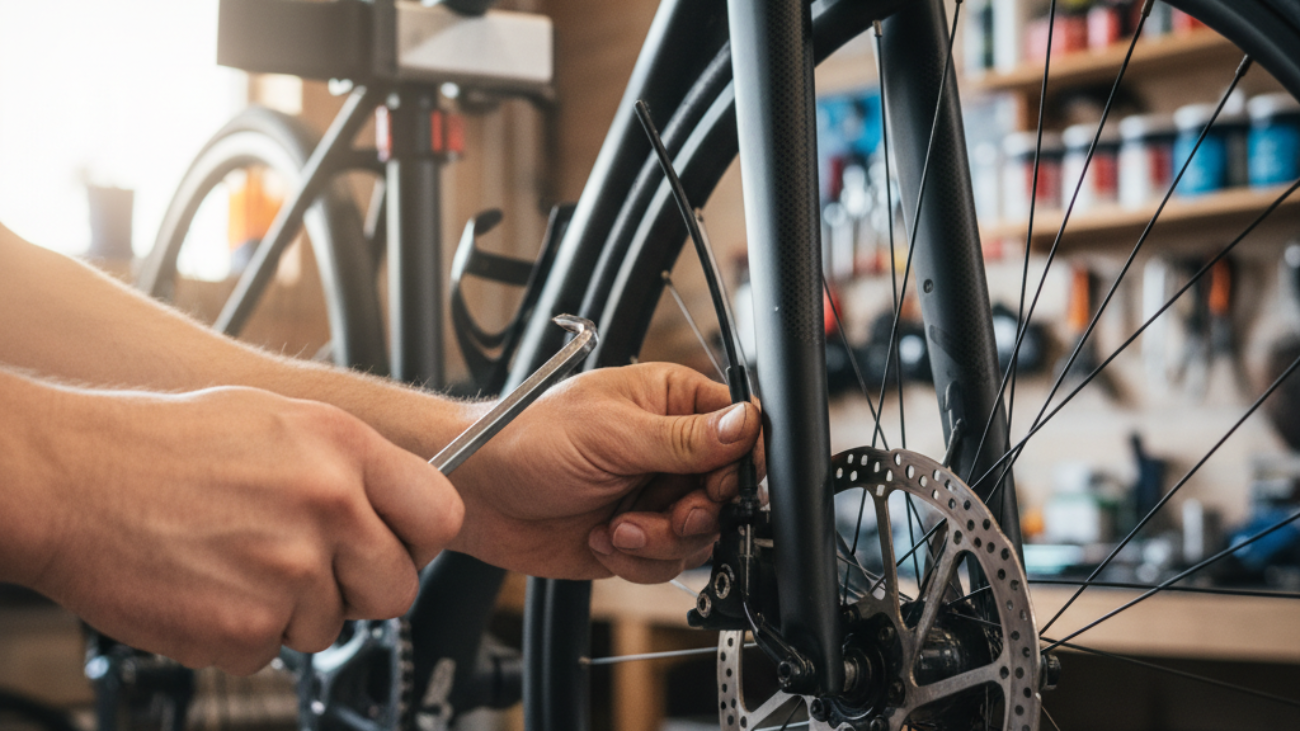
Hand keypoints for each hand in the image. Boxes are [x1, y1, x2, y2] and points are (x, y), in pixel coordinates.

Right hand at [24, 386, 461, 674]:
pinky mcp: (246, 628)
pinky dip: (243, 633)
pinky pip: (273, 650)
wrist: (71, 479)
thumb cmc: (164, 445)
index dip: (419, 539)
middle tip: (311, 567)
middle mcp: (328, 507)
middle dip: (360, 587)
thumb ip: (350, 464)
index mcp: (343, 449)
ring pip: (332, 624)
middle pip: (397, 588)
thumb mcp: (279, 419)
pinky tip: (210, 586)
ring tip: (239, 562)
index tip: (398, 544)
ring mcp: (289, 571)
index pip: (441, 515)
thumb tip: (399, 501)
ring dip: (294, 610)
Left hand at [448, 363, 761, 582]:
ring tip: (618, 527)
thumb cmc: (528, 439)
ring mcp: (655, 496)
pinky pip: (670, 563)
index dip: (741, 461)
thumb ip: (684, 437)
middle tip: (670, 512)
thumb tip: (745, 424)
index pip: (740, 427)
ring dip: (662, 539)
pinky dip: (639, 560)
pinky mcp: (638, 538)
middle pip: (729, 491)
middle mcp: (670, 450)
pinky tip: (603, 538)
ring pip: (703, 534)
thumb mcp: (612, 433)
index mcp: (671, 402)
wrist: (478, 493)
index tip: (721, 482)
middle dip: (698, 511)